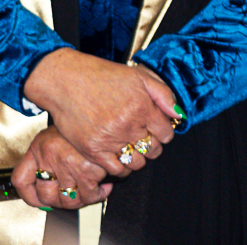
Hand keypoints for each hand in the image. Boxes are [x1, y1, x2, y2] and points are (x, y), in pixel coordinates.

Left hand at [12, 127, 109, 209]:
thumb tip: (46, 192)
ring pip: (69, 200)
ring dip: (80, 200)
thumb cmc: (81, 125)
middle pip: (46, 196)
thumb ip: (47, 158)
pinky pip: (90, 195)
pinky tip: (104, 186)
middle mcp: (50, 156)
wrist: (103, 107)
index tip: (39, 200)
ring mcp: (69, 165)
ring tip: (88, 192)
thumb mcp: (57, 133)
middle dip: (59, 202)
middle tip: (71, 195)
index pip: (20, 180)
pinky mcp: (89, 170)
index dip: (28, 195)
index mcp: (39, 147)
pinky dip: (98, 195)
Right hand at [22, 49, 179, 177]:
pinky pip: (115, 169)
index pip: (166, 134)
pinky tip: (120, 156)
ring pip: (136, 162)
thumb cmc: (103, 76)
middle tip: (146, 140)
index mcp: (142, 107)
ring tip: (133, 148)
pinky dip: (122, 167)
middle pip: (152, 150)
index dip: (165, 133)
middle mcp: (127, 125)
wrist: (68, 81)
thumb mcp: (139, 76)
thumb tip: (178, 115)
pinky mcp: (92, 150)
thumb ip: (164, 95)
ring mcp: (109, 139)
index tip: (159, 131)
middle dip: (153, 146)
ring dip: (138, 158)